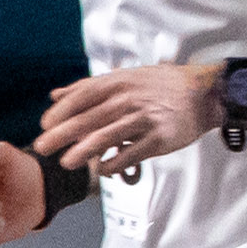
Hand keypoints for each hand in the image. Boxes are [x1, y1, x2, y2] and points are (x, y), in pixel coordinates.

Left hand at [29, 61, 210, 177]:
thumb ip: (88, 87)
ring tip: (67, 162)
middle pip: (89, 118)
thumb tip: (55, 96)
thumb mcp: (124, 77)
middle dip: (61, 134)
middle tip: (42, 147)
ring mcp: (145, 119)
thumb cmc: (160, 86)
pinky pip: (132, 154)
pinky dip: (115, 163)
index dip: (61, 112)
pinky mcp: (160, 139)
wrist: (204, 94)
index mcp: (119, 83)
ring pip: (107, 137)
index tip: (45, 124)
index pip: (82, 97)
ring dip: (84, 151)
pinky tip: (102, 169)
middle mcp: (129, 100)